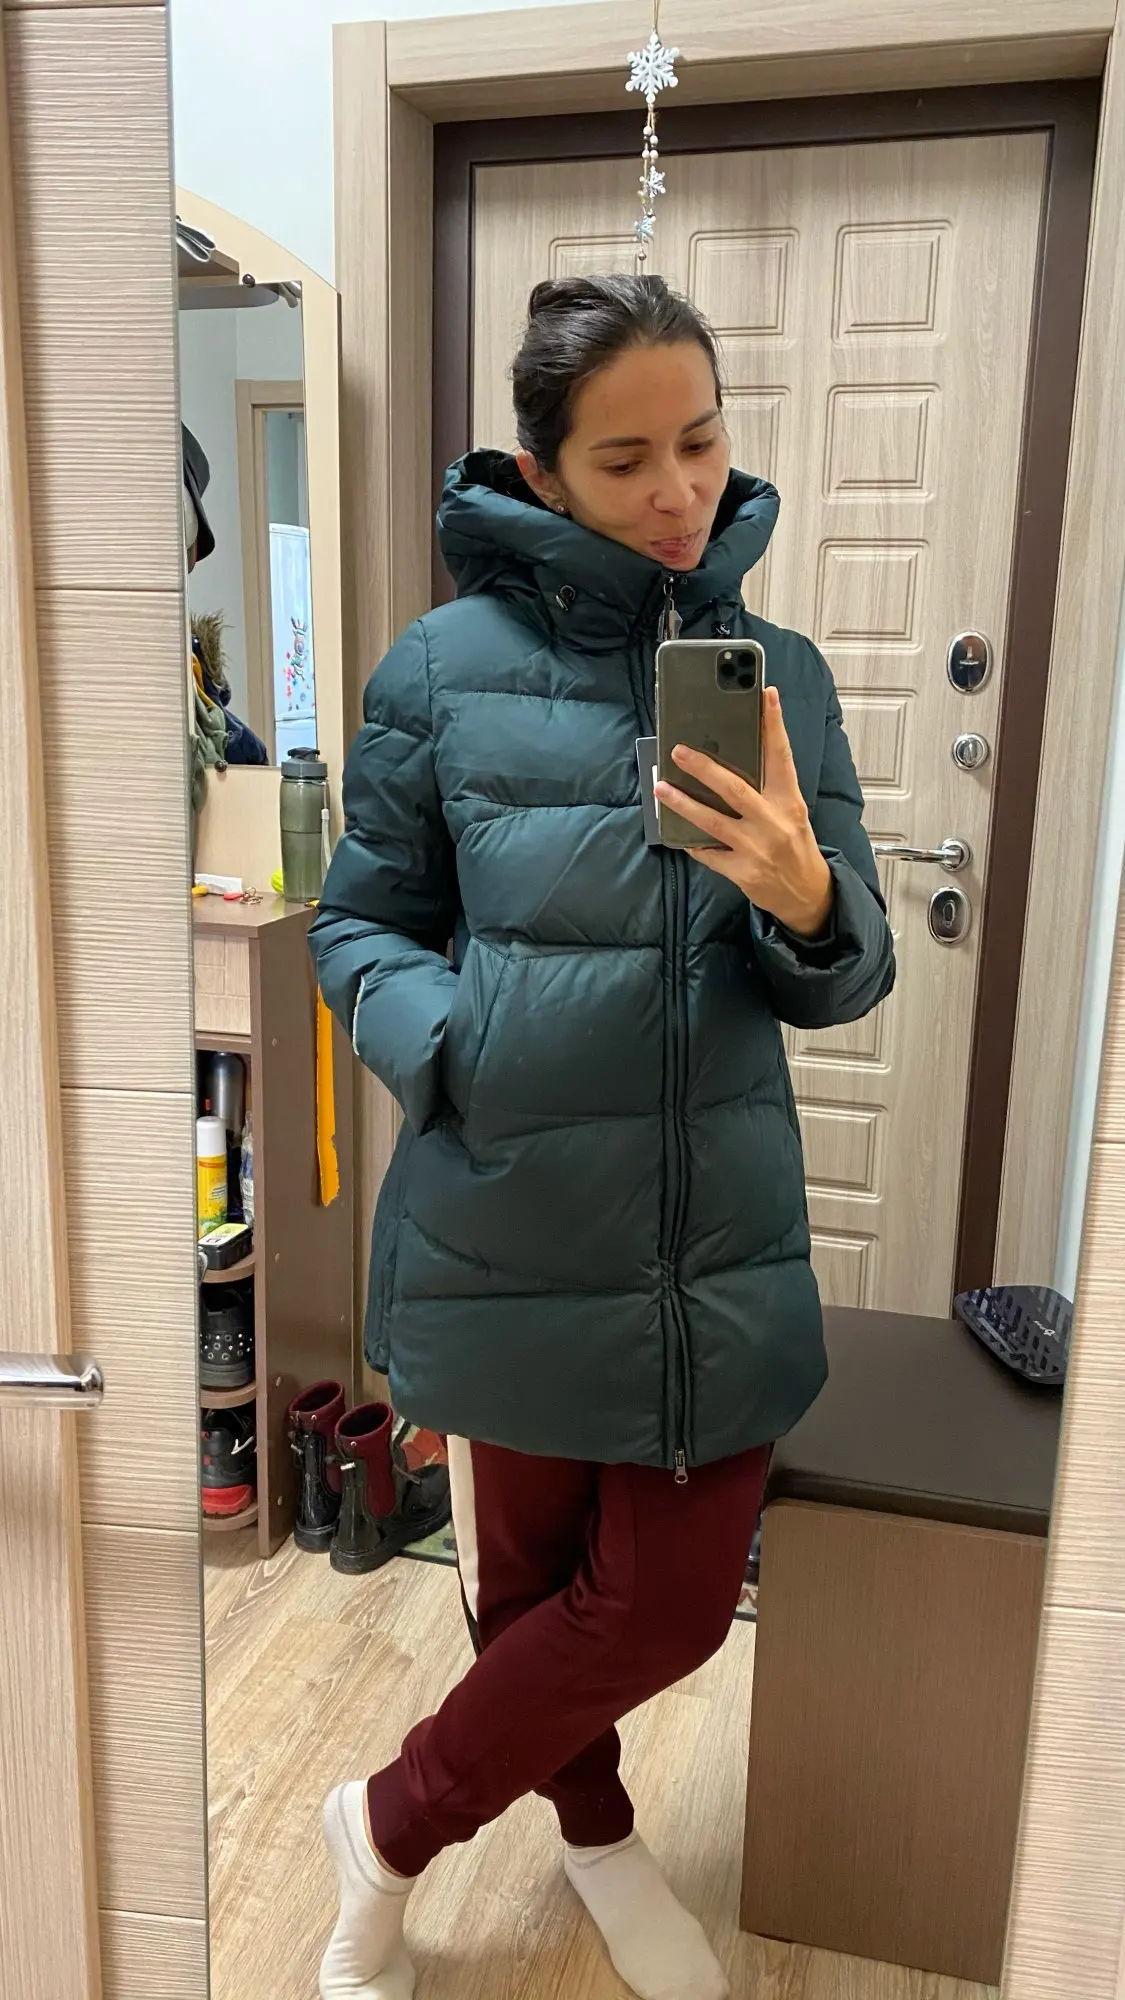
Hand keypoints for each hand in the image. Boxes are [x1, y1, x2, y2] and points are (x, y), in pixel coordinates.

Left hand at [654, 685, 833, 938]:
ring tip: (661, 788)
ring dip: (683, 803)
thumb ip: (769, 788)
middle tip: (678, 751)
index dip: (774, 725)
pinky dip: (691, 842)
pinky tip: (675, 830)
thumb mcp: (792, 812)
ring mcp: (756, 849)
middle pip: (734, 788)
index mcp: (790, 802)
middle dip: (703, 768)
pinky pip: (708, 854)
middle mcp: (773, 823)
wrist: (807, 894)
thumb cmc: (795, 845)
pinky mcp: (742, 872)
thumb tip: (732, 759)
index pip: (781, 757)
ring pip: (712, 821)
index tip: (766, 695)